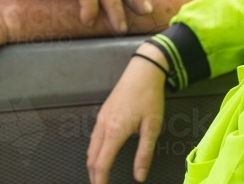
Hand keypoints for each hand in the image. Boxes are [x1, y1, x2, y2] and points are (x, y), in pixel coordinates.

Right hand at [87, 46, 167, 183]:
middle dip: (94, 175)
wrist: (142, 71)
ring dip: (93, 164)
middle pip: (91, 158)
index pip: (101, 163)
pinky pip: (93, 138)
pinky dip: (94, 152)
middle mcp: (103, 126)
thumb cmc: (149, 98)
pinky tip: (101, 155)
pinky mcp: (103, 113)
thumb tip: (139, 177)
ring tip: (100, 176)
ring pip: (90, 147)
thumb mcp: (152, 127)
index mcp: (114, 132)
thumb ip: (144, 153)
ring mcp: (100, 119)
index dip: (100, 181)